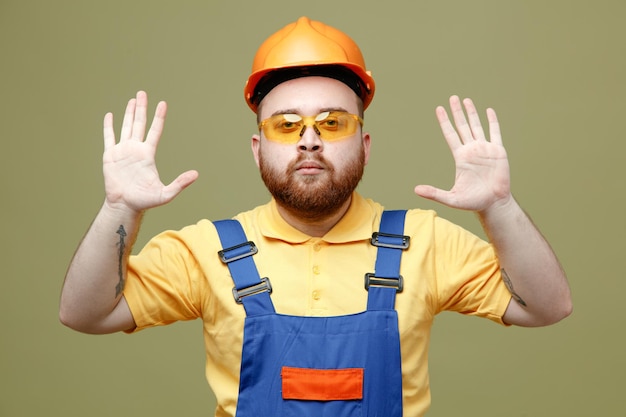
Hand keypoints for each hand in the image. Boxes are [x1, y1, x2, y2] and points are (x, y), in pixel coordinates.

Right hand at [102, 91, 197, 212]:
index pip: (155, 131)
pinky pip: (109, 137)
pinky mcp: (110, 156)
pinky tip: (110, 115)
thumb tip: (196, 174)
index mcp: (148, 155)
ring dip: (128, 113)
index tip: (162, 103)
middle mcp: (136, 149)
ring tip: (132, 100)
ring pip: (126, 127)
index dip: (159, 117)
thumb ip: (180, 183)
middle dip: (141, 108)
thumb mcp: (166, 193)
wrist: (125, 205)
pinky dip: (108, 126)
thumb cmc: (145, 201)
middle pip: (139, 124)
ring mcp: (123, 151)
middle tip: (143, 93)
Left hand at [414, 95, 510, 212]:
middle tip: (452, 98)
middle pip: (463, 126)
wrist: (493, 203)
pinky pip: (495, 133)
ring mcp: (485, 149)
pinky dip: (492, 121)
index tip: (439, 109)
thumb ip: (434, 193)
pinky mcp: (498, 151)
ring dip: (472, 113)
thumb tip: (415, 190)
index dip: (445, 122)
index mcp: (460, 157)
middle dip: (457, 112)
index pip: (450, 135)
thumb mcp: (451, 198)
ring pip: (477, 126)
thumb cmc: (473, 202)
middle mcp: (471, 150)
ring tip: (466, 100)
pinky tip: (488, 111)